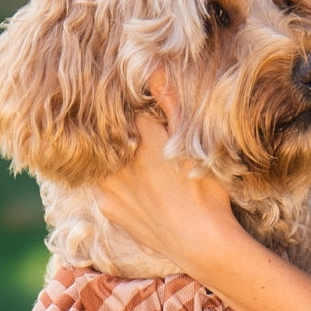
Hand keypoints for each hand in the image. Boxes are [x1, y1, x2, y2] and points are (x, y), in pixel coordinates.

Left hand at [92, 74, 238, 279]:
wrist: (203, 243)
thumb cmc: (207, 191)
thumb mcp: (195, 143)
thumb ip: (171, 102)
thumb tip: (153, 66)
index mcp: (144, 135)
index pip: (132, 109)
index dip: (141, 110)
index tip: (149, 117)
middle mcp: (120, 158)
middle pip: (113, 131)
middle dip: (124, 131)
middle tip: (144, 142)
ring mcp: (109, 185)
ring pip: (105, 157)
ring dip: (116, 155)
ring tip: (139, 164)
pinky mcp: (107, 207)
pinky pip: (102, 184)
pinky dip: (114, 181)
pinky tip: (137, 187)